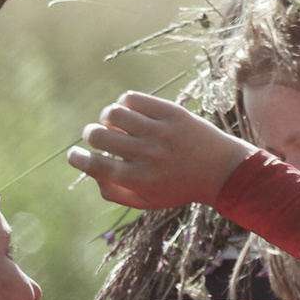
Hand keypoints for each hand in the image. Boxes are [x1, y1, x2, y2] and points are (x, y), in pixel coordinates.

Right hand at [68, 90, 253, 211]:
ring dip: (107, 117)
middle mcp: (148, 154)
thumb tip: (90, 171)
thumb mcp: (147, 200)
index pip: (94, 165)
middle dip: (90, 135)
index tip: (75, 154)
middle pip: (99, 135)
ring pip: (114, 113)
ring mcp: (161, 131)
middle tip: (97, 136)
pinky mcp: (173, 113)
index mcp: (138, 178)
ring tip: (116, 123)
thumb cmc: (180, 187)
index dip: (77, 157)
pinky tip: (131, 111)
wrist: (224, 170)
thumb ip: (113, 192)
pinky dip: (124, 102)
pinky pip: (134, 98)